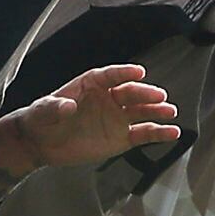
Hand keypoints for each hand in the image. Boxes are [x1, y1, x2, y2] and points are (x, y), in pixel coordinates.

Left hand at [0, 64, 180, 171]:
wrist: (42, 143)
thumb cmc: (42, 120)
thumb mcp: (43, 111)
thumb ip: (54, 107)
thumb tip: (67, 106)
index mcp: (91, 85)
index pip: (110, 76)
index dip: (124, 73)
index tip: (139, 72)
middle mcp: (108, 98)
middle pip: (130, 93)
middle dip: (145, 94)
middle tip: (159, 96)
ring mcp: (116, 118)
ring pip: (141, 112)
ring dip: (156, 111)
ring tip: (170, 111)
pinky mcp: (121, 138)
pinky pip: (142, 133)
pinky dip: (158, 133)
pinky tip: (172, 133)